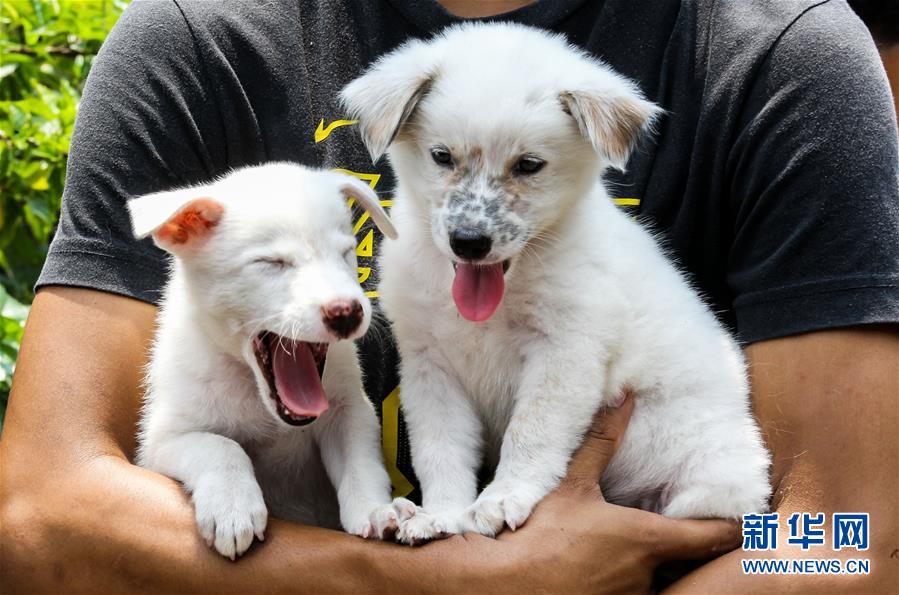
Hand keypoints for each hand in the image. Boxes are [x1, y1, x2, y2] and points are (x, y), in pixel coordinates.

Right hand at [433, 394, 740, 592]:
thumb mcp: (571, 485)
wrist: (502, 585)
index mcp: (646, 541)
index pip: (715, 537)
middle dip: (681, 549)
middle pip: (685, 564)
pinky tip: (599, 573)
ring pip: (656, 583)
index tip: (740, 519)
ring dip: (648, 569)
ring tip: (621, 552)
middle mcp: (647, 577)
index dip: (731, 527)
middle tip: (676, 530)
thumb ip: (603, 442)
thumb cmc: (538, 534)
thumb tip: (624, 400)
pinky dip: (625, 584)